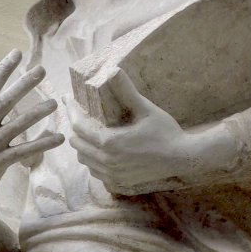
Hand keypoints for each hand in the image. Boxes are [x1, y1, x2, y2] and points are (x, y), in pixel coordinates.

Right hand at [0, 49, 63, 234]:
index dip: (2, 70)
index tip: (17, 53)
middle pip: (4, 103)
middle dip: (23, 85)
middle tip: (41, 70)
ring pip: (16, 127)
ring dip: (36, 114)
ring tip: (55, 103)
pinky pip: (24, 152)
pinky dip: (42, 145)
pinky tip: (59, 138)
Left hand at [68, 68, 195, 192]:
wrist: (183, 158)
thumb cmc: (165, 132)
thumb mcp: (145, 109)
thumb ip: (126, 90)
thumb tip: (113, 69)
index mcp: (110, 143)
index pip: (79, 127)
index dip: (71, 111)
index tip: (67, 99)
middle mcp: (107, 162)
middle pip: (78, 144)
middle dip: (75, 126)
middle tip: (77, 111)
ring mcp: (113, 175)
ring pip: (84, 159)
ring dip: (82, 143)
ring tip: (86, 128)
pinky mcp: (119, 182)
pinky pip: (95, 171)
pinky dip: (92, 158)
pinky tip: (99, 148)